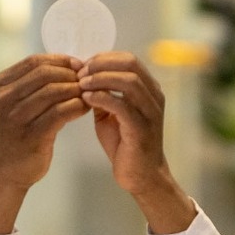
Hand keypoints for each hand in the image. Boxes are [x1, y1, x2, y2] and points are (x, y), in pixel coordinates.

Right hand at [0, 56, 88, 232]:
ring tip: (89, 92)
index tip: (79, 65)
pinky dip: (77, 107)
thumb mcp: (16, 103)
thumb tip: (69, 64)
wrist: (7, 171)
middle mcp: (4, 99)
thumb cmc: (18, 134)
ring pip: (54, 91)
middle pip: (45, 74)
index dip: (60, 60)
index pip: (34, 62)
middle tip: (88, 79)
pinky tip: (86, 108)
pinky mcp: (31, 135)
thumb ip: (34, 84)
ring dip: (76, 90)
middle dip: (70, 74)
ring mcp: (15, 118)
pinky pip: (60, 113)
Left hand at [78, 52, 194, 232]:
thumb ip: (103, 96)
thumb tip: (83, 79)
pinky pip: (122, 105)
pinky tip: (86, 99)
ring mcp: (150, 112)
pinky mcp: (141, 128)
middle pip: (130, 64)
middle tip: (80, 72)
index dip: (104, 58)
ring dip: (101, 78)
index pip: (128, 60)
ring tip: (81, 84)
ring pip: (128, 81)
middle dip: (101, 64)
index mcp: (149, 90)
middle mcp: (154, 96)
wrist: (140, 176)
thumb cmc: (126, 146)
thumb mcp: (111, 115)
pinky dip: (102, 98)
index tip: (83, 65)